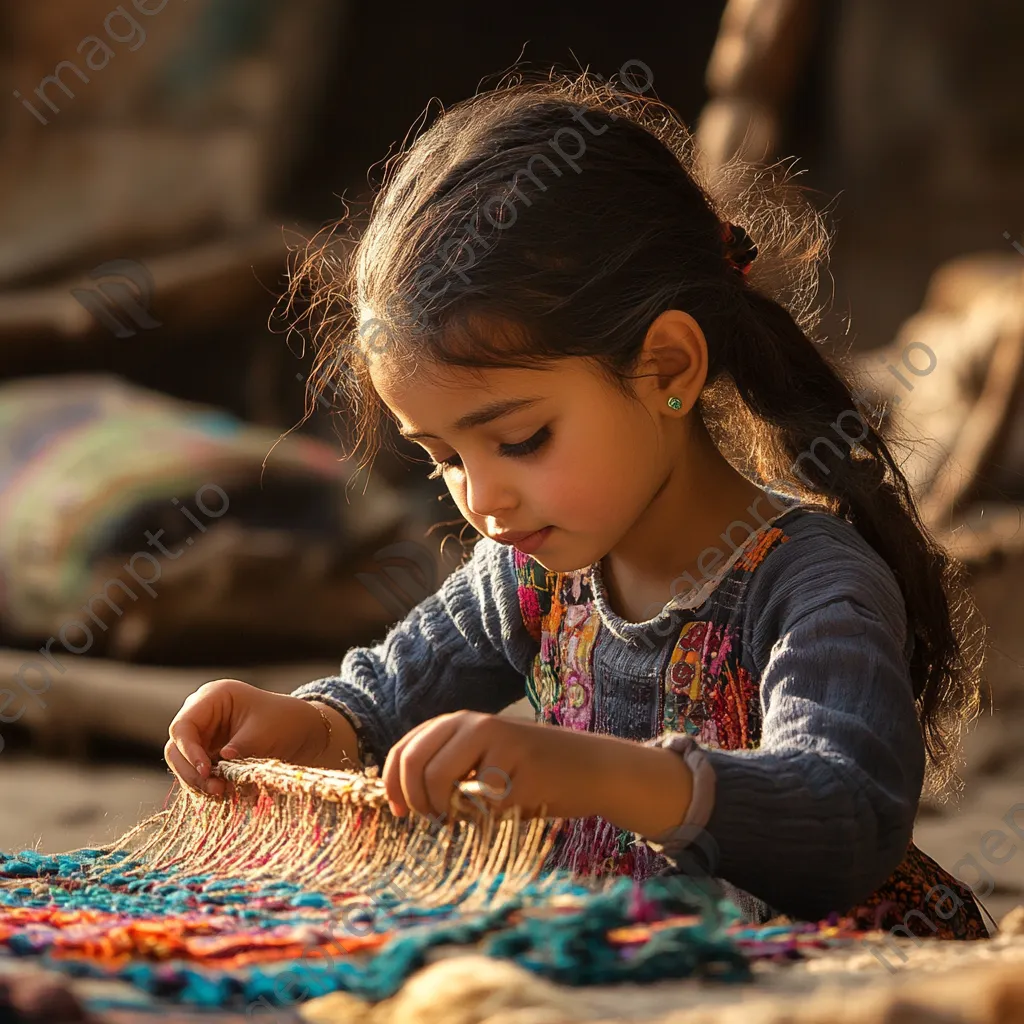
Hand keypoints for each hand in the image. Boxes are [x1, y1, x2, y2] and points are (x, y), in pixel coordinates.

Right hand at [164, 680, 342, 796]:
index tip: (206, 772)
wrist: (303, 731)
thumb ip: (239, 749)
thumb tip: (218, 767)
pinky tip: (226, 793)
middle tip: (215, 789)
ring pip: (185, 764)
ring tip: (223, 793)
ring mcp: (204, 735)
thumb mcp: (263, 733)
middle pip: (178, 748)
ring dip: (199, 783)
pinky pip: (198, 773)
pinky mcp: (209, 754)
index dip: (189, 751)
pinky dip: (208, 785)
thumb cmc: (285, 721)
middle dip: (192, 772)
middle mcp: (203, 714)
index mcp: (213, 697)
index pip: (183, 726)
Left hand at [381, 711, 693, 836]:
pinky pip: (482, 806)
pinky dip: (484, 819)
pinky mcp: (520, 771)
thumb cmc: (529, 771)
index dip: (392, 784)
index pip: (404, 749)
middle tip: (434, 820)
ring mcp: (498, 745)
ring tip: (468, 818)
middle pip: (416, 766)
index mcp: (460, 721)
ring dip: (446, 812)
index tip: (399, 812)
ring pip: (442, 785)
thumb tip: (399, 799)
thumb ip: (446, 766)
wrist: (591, 767)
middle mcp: (475, 725)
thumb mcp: (483, 757)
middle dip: (417, 801)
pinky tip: (504, 813)